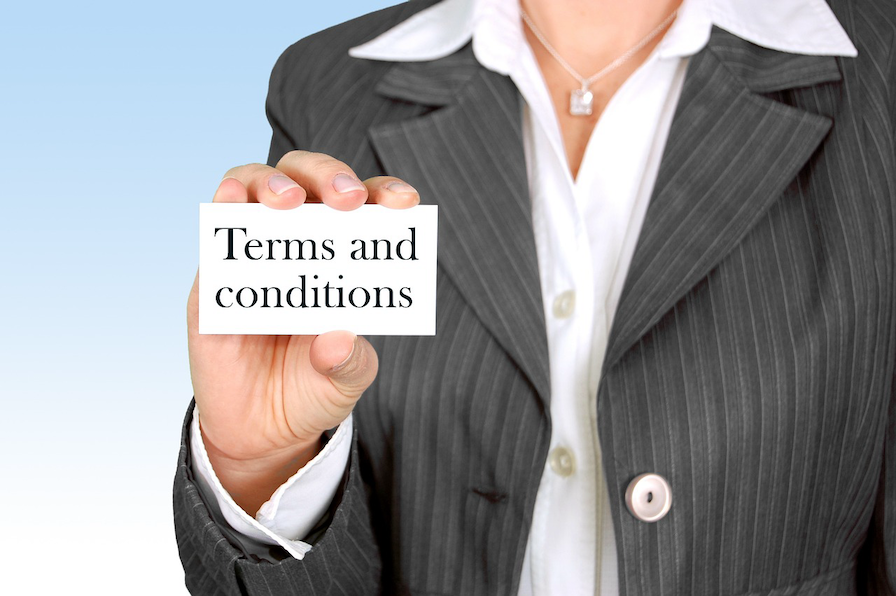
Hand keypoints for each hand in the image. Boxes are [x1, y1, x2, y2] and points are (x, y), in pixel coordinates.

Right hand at [187, 150, 418, 514]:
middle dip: (329, 176)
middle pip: (309, 180)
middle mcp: (298, 244)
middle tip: (347, 199)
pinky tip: (233, 203)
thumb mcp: (347, 381)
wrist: (262, 432)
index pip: (366, 207)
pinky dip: (224, 208)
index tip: (404, 202)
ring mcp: (253, 255)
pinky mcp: (213, 277)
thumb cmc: (313, 390)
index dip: (384, 193)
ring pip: (255, 187)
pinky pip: (215, 233)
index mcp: (343, 258)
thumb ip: (351, 362)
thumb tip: (338, 338)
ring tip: (288, 202)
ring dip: (271, 183)